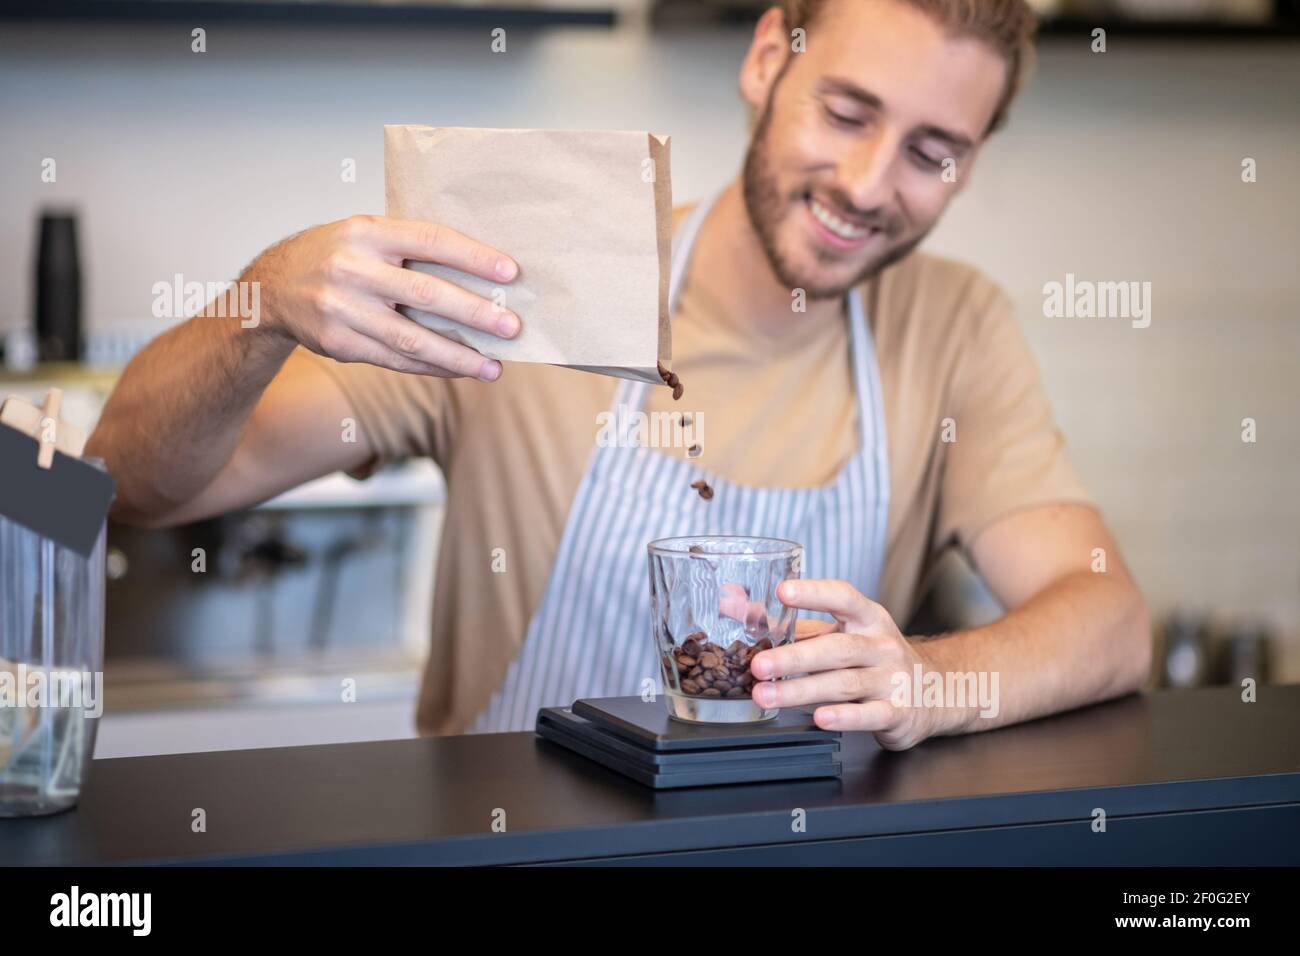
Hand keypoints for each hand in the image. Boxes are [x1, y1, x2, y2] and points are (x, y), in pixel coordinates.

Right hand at [244, 215, 521, 379]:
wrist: (273, 287)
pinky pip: (395, 360)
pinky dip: (431, 367)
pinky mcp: (339, 343)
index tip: (512, 273)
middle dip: (475, 314)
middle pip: (427, 294)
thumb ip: (408, 246)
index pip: (431, 241)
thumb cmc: (336, 255)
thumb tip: (480, 268)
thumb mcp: (365, 233)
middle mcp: (353, 269)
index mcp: (367, 232)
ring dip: (458, 356)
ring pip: (412, 339)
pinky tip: (460, 370)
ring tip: (494, 367)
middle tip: (512, 328)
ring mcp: (343, 309)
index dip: (474, 257)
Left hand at [748, 579, 944, 750]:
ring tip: (767, 695)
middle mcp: (881, 645)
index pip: (843, 597)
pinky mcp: (898, 712)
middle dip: (794, 657)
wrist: (936, 690)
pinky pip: (870, 714)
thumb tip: (740, 610)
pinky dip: (844, 717)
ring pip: (844, 683)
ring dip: (801, 691)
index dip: (813, 593)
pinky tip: (819, 718)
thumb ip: (797, 627)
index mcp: (868, 619)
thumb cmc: (877, 659)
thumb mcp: (845, 634)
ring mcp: (892, 679)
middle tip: (759, 665)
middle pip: (836, 648)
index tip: (782, 591)